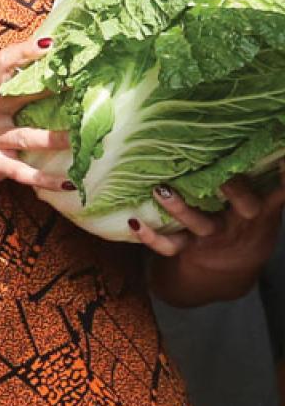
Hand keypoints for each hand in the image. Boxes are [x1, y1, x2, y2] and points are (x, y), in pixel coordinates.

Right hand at [0, 38, 64, 201]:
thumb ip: (3, 86)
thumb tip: (43, 65)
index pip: (2, 63)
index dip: (25, 52)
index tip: (51, 44)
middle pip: (20, 96)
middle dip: (51, 89)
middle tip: (82, 83)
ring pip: (25, 137)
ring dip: (54, 138)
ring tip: (79, 137)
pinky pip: (22, 172)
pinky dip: (45, 179)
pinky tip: (69, 182)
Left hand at [134, 178, 284, 269]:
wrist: (231, 269)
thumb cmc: (247, 222)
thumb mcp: (265, 206)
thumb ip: (265, 180)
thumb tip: (270, 136)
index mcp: (262, 209)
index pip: (281, 191)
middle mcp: (240, 221)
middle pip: (244, 205)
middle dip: (235, 190)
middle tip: (225, 174)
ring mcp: (214, 235)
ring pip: (200, 224)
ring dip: (180, 208)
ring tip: (161, 190)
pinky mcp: (190, 248)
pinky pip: (170, 246)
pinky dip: (151, 237)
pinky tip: (134, 222)